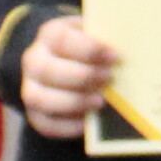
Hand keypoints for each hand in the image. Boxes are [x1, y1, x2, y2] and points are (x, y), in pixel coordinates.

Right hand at [11, 16, 118, 141]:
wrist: (65, 62)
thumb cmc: (87, 48)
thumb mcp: (93, 36)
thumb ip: (105, 41)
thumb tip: (130, 52)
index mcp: (49, 35)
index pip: (62, 39)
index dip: (89, 49)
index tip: (114, 56)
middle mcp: (33, 61)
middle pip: (48, 70)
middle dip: (82, 77)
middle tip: (109, 79)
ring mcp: (30, 88)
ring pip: (40, 99)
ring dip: (73, 102)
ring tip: (100, 101)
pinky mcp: (35, 114)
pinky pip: (45, 124)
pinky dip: (67, 126)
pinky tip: (89, 121)